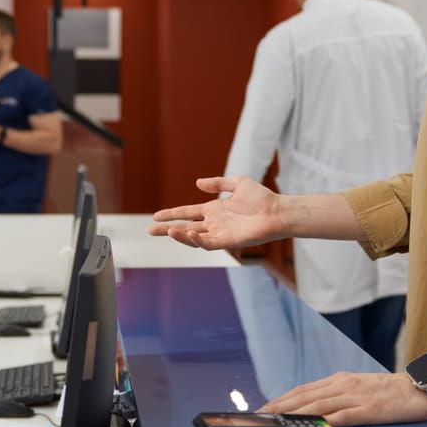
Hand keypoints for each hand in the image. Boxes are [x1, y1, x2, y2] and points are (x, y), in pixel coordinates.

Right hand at [149, 176, 284, 250]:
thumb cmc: (261, 197)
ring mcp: (220, 233)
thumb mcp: (237, 183)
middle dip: (168, 229)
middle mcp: (214, 223)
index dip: (172, 214)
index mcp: (214, 210)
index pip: (188, 213)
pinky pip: (208, 243)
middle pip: (185, 227)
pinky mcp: (228, 241)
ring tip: (169, 231)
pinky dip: (197, 240)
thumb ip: (218, 183)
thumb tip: (197, 183)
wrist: (276, 211)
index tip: (156, 216)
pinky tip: (189, 233)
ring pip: (194, 237)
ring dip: (181, 235)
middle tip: (151, 230)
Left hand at [261, 371, 426, 426]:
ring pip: (318, 405)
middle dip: (278, 408)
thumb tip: (313, 413)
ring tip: (275, 423)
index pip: (302, 390)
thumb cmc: (389, 393)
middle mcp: (342, 385)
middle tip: (259, 419)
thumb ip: (336, 400)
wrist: (421, 387)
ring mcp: (355, 396)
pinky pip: (343, 416)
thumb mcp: (358, 391)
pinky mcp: (369, 409)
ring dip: (294, 415)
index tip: (262, 410)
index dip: (280, 400)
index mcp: (338, 381)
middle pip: (304, 397)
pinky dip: (325, 422)